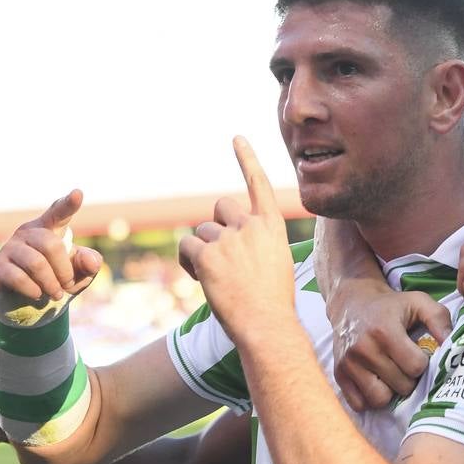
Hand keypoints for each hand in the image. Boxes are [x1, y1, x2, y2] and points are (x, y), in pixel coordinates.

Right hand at [0, 190, 103, 318]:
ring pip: (36, 263)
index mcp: (50, 227)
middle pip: (51, 245)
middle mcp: (28, 232)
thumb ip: (89, 264)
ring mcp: (10, 247)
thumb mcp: (79, 272)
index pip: (59, 212)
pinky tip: (37, 294)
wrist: (25, 298)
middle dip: (64, 271)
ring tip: (56, 294)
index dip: (69, 204)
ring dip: (51, 284)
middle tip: (67, 285)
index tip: (78, 193)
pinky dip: (34, 290)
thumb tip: (91, 262)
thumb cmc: (56, 277)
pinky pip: (18, 278)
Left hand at [179, 137, 296, 346]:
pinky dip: (189, 261)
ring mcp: (229, 239)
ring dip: (204, 251)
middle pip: (222, 207)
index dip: (246, 159)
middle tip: (223, 256)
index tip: (236, 138)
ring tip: (219, 279)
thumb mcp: (276, 263)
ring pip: (202, 232)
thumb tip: (230, 240)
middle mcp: (251, 225)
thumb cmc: (273, 302)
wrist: (267, 325)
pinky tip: (201, 278)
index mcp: (272, 226)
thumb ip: (257, 242)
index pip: (259, 184)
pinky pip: (186, 247)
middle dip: (217, 226)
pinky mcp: (207, 254)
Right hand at [331, 282, 450, 411]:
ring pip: (381, 399)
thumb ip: (439, 320)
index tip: (417, 353)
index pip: (415, 367)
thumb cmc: (391, 306)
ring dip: (391, 391)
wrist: (352, 303)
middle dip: (409, 378)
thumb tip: (452, 346)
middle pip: (401, 386)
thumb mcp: (418, 302)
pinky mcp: (338, 375)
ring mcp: (348, 364)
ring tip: (391, 374)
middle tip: (404, 364)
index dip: (422, 362)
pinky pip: (360, 404)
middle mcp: (363, 349)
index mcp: (385, 331)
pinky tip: (376, 381)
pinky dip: (370, 398)